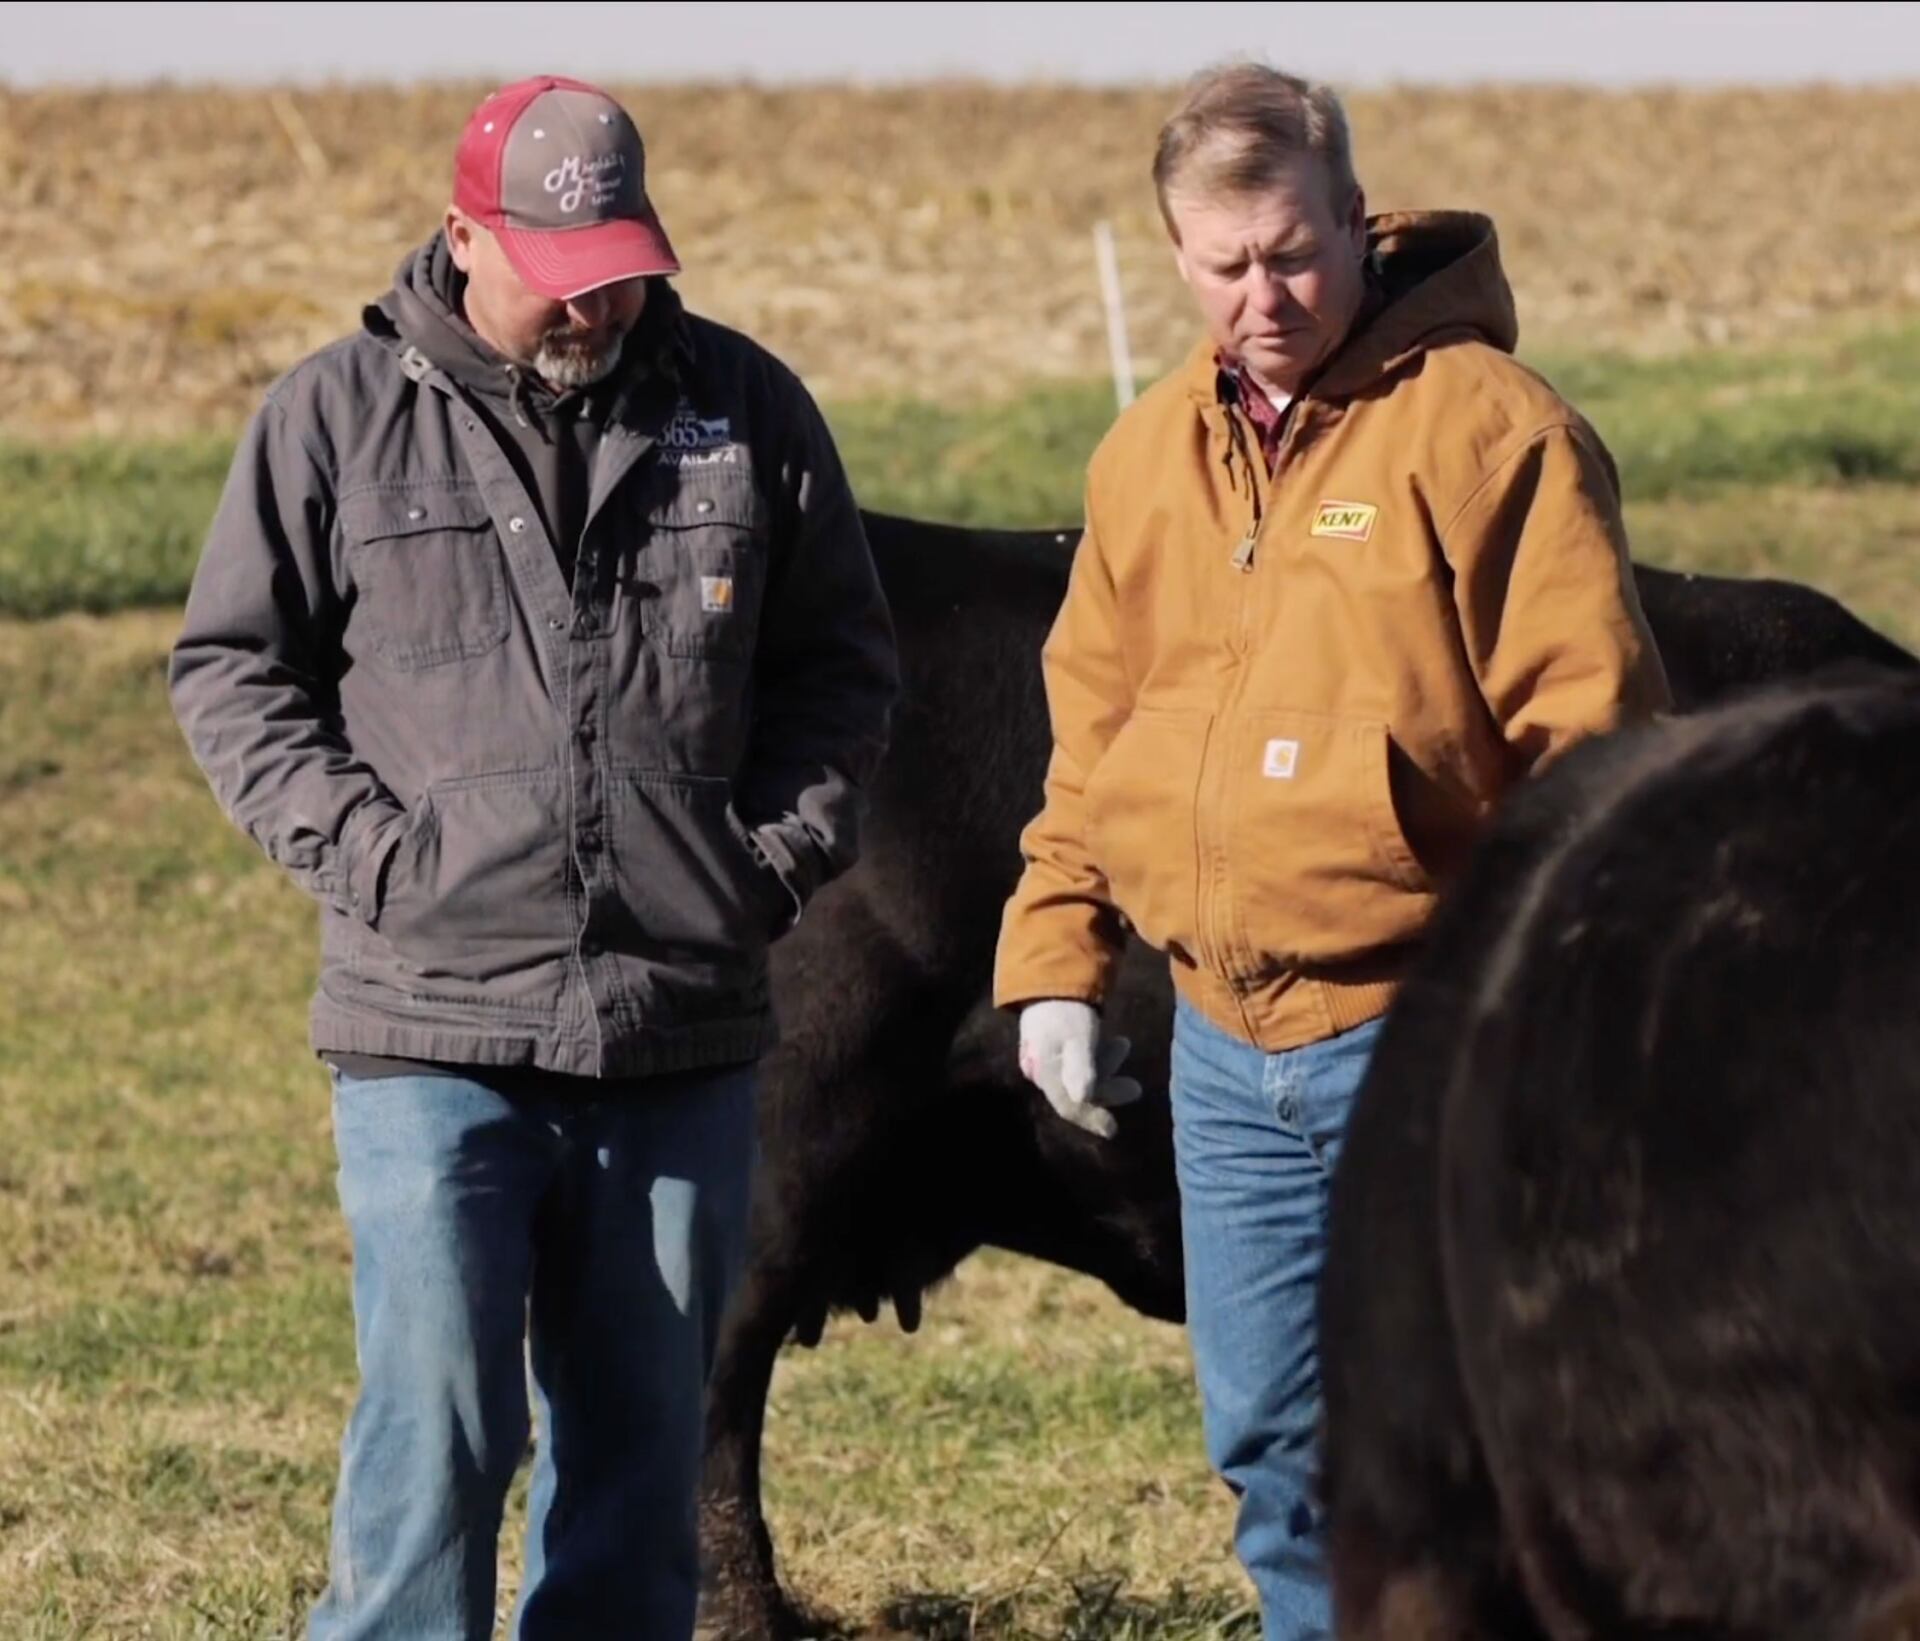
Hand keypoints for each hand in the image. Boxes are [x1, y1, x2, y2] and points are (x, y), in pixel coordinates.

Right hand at [1017, 999, 1142, 1139]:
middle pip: (1077, 1094)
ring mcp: (1047, 1059)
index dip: (1091, 1118)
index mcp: (1046, 1072)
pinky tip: (1113, 1042)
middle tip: (1136, 1087)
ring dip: (1106, 1068)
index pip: (1070, 1106)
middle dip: (1107, 1091)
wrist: (1049, 976)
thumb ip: (1081, 1067)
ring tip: (1125, 1045)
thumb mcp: (1078, 1037)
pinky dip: (1098, 1058)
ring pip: (1080, 1077)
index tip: (1113, 1130)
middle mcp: (1042, 1070)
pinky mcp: (1054, 1046)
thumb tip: (1082, 1099)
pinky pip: (1078, 1063)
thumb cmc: (1066, 1008)